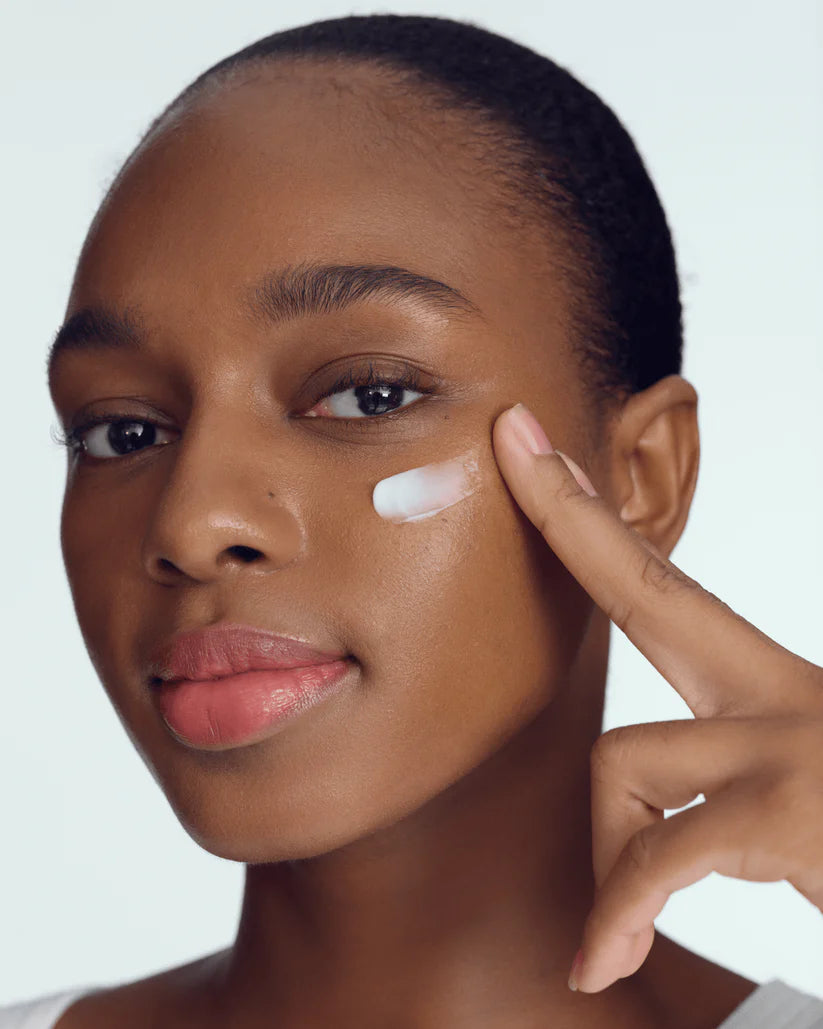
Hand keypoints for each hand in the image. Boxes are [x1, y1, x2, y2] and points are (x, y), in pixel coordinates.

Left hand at [492, 402, 822, 993]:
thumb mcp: (801, 808)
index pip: (663, 591)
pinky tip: (603, 964)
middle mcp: (788, 702)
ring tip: (619, 933)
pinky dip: (620, 914)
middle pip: (647, 587)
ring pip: (622, 758)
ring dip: (606, 856)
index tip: (536, 451)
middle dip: (569, 514)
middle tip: (513, 438)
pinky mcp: (796, 811)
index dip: (593, 522)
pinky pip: (660, 852)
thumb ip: (727, 793)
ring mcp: (795, 748)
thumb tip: (663, 831)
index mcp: (781, 699)